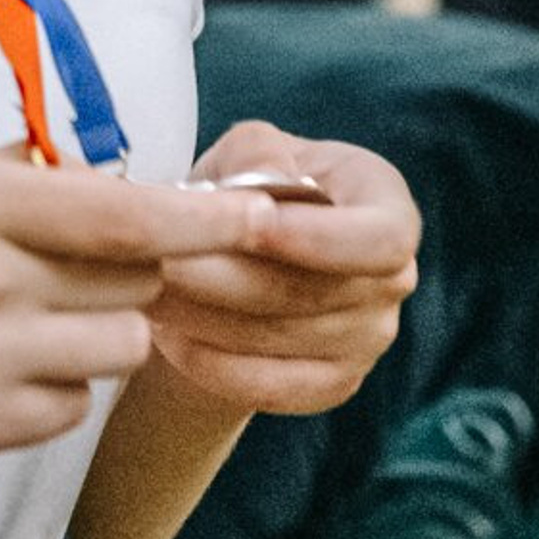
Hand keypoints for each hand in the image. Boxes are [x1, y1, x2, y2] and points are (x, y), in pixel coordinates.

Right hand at [0, 152, 270, 472]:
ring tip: (29, 324)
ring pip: (112, 349)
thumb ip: (6, 182)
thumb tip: (98, 175)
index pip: (123, 208)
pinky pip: (65, 412)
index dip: (205, 217)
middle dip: (134, 273)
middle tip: (85, 270)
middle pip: (133, 278)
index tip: (261, 214)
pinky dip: (53, 395)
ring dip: (96, 337)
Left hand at [145, 121, 419, 413]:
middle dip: (226, 275)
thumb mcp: (248, 151)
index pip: (384, 236)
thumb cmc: (246, 191)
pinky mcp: (334, 383)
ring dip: (206, 318)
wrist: (235, 261)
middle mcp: (394, 277)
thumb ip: (258, 153)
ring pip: (282, 338)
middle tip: (157, 260)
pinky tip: (166, 337)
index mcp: (385, 203)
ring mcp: (369, 338)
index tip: (251, 228)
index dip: (321, 239)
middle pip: (313, 292)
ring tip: (145, 291)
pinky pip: (273, 387)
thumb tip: (268, 184)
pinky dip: (214, 365)